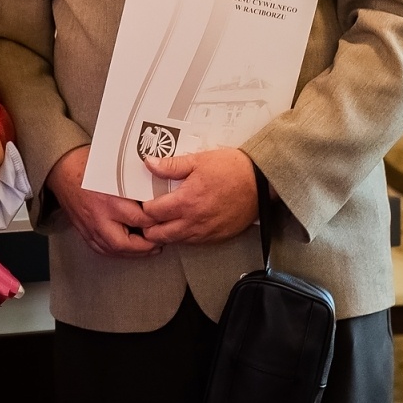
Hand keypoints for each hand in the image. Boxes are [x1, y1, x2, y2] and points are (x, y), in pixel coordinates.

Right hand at [45, 145, 158, 257]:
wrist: (62, 170)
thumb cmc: (88, 166)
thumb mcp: (115, 169)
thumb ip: (134, 182)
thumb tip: (157, 188)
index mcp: (109, 199)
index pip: (139, 218)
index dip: (156, 221)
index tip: (167, 219)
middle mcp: (98, 217)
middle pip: (124, 242)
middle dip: (145, 246)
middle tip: (160, 241)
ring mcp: (89, 227)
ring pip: (113, 249)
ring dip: (132, 252)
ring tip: (149, 248)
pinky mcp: (83, 231)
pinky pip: (101, 249)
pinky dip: (117, 252)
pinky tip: (128, 250)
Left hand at [140, 147, 257, 245]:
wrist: (261, 182)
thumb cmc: (232, 169)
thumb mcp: (199, 160)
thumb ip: (171, 165)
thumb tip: (148, 163)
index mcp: (186, 202)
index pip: (151, 213)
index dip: (142, 208)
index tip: (141, 201)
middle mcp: (193, 222)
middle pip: (158, 234)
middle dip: (148, 226)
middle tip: (148, 214)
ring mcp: (205, 233)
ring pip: (174, 241)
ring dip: (164, 233)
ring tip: (163, 219)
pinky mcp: (216, 238)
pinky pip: (191, 242)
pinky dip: (182, 235)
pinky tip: (183, 223)